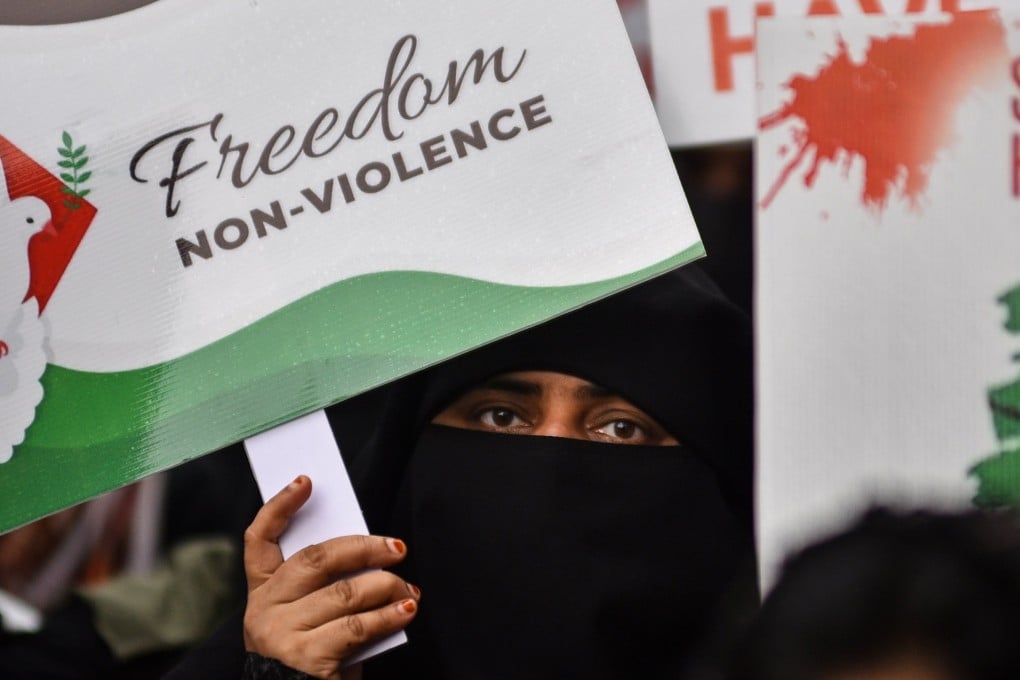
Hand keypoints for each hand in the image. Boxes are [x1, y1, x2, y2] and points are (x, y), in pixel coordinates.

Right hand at [243, 475, 419, 679]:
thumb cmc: (313, 658)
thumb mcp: (309, 619)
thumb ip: (326, 588)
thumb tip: (371, 559)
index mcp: (263, 593)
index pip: (259, 539)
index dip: (280, 506)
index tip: (305, 482)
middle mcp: (266, 609)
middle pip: (317, 559)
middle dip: (364, 547)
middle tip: (397, 548)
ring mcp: (282, 633)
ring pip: (345, 592)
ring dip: (387, 586)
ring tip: (408, 589)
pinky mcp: (307, 658)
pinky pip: (358, 625)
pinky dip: (389, 615)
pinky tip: (406, 609)